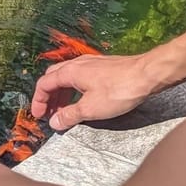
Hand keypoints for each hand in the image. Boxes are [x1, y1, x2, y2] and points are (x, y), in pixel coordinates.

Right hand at [31, 53, 154, 130]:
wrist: (147, 75)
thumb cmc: (120, 89)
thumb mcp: (90, 109)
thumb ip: (69, 115)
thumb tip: (54, 122)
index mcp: (70, 72)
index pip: (44, 84)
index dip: (38, 101)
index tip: (39, 115)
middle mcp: (77, 64)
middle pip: (53, 78)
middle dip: (48, 96)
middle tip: (49, 113)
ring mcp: (91, 64)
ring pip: (67, 77)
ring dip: (61, 93)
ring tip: (64, 110)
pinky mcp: (102, 67)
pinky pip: (80, 76)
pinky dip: (74, 89)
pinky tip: (82, 99)